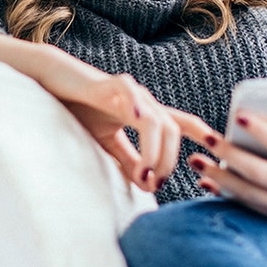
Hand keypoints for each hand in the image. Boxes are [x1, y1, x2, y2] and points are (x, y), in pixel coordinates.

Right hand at [0, 33, 194, 192]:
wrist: (49, 83)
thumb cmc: (76, 109)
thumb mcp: (105, 142)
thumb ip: (127, 160)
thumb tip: (146, 183)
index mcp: (143, 114)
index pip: (178, 123)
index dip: (200, 133)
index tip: (218, 147)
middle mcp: (142, 102)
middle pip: (173, 130)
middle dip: (170, 160)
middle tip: (154, 183)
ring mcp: (128, 92)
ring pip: (158, 120)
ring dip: (156, 150)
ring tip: (145, 174)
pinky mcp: (110, 85)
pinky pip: (131, 96)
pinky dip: (138, 109)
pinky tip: (136, 120)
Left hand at [176, 111, 266, 220]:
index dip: (262, 131)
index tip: (239, 115)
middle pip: (260, 173)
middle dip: (231, 154)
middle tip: (207, 137)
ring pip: (247, 193)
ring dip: (218, 176)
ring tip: (195, 160)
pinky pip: (245, 205)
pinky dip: (222, 192)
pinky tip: (204, 178)